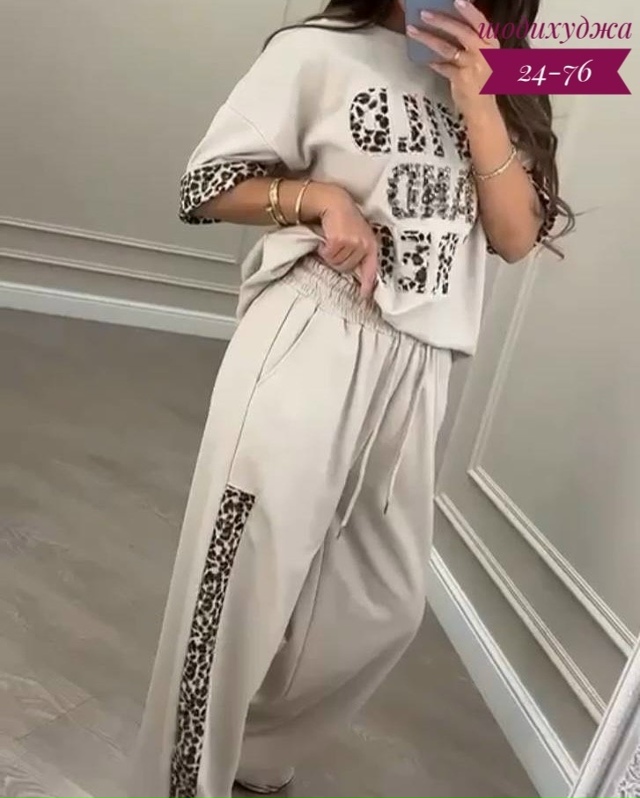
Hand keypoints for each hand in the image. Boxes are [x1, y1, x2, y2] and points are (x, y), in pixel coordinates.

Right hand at [303, 183, 378, 298]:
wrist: (334, 202)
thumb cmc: (344, 219)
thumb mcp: (357, 235)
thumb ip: (358, 252)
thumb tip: (356, 274)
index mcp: (371, 244)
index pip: (370, 268)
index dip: (367, 283)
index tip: (364, 295)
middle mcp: (364, 244)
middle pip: (347, 268)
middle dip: (338, 260)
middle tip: (336, 247)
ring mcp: (353, 242)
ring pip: (336, 263)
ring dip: (330, 254)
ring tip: (332, 240)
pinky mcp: (340, 240)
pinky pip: (328, 255)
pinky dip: (324, 249)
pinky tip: (326, 238)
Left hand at [407, 0, 498, 117]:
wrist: (483, 109)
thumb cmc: (481, 81)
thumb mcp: (483, 58)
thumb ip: (471, 43)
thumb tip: (448, 25)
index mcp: (491, 44)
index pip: (480, 22)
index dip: (469, 10)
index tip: (456, 0)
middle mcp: (484, 53)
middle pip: (462, 32)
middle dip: (442, 21)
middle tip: (424, 14)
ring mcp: (473, 66)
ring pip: (447, 48)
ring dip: (428, 38)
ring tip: (413, 31)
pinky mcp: (461, 79)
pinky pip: (442, 67)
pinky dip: (433, 63)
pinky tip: (424, 59)